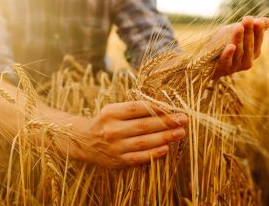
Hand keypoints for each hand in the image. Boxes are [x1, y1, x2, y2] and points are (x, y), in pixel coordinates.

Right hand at [66, 101, 187, 168]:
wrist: (84, 141)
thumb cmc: (106, 122)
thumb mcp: (115, 110)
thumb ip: (135, 108)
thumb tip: (164, 108)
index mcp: (111, 112)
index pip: (138, 108)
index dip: (157, 108)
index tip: (174, 108)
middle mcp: (112, 129)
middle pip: (144, 125)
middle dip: (166, 122)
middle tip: (183, 120)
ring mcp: (114, 146)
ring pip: (143, 142)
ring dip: (164, 137)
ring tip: (180, 133)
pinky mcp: (117, 160)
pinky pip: (138, 157)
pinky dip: (153, 153)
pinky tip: (166, 148)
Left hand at [212, 16, 268, 78]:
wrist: (205, 59)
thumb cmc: (223, 44)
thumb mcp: (236, 32)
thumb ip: (250, 27)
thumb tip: (267, 21)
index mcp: (253, 52)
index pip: (258, 40)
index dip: (258, 31)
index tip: (257, 20)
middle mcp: (247, 60)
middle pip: (249, 46)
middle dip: (249, 32)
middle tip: (248, 19)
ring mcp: (236, 66)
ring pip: (239, 52)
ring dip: (239, 39)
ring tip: (239, 27)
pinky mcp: (223, 69)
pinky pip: (227, 62)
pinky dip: (229, 54)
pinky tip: (230, 46)